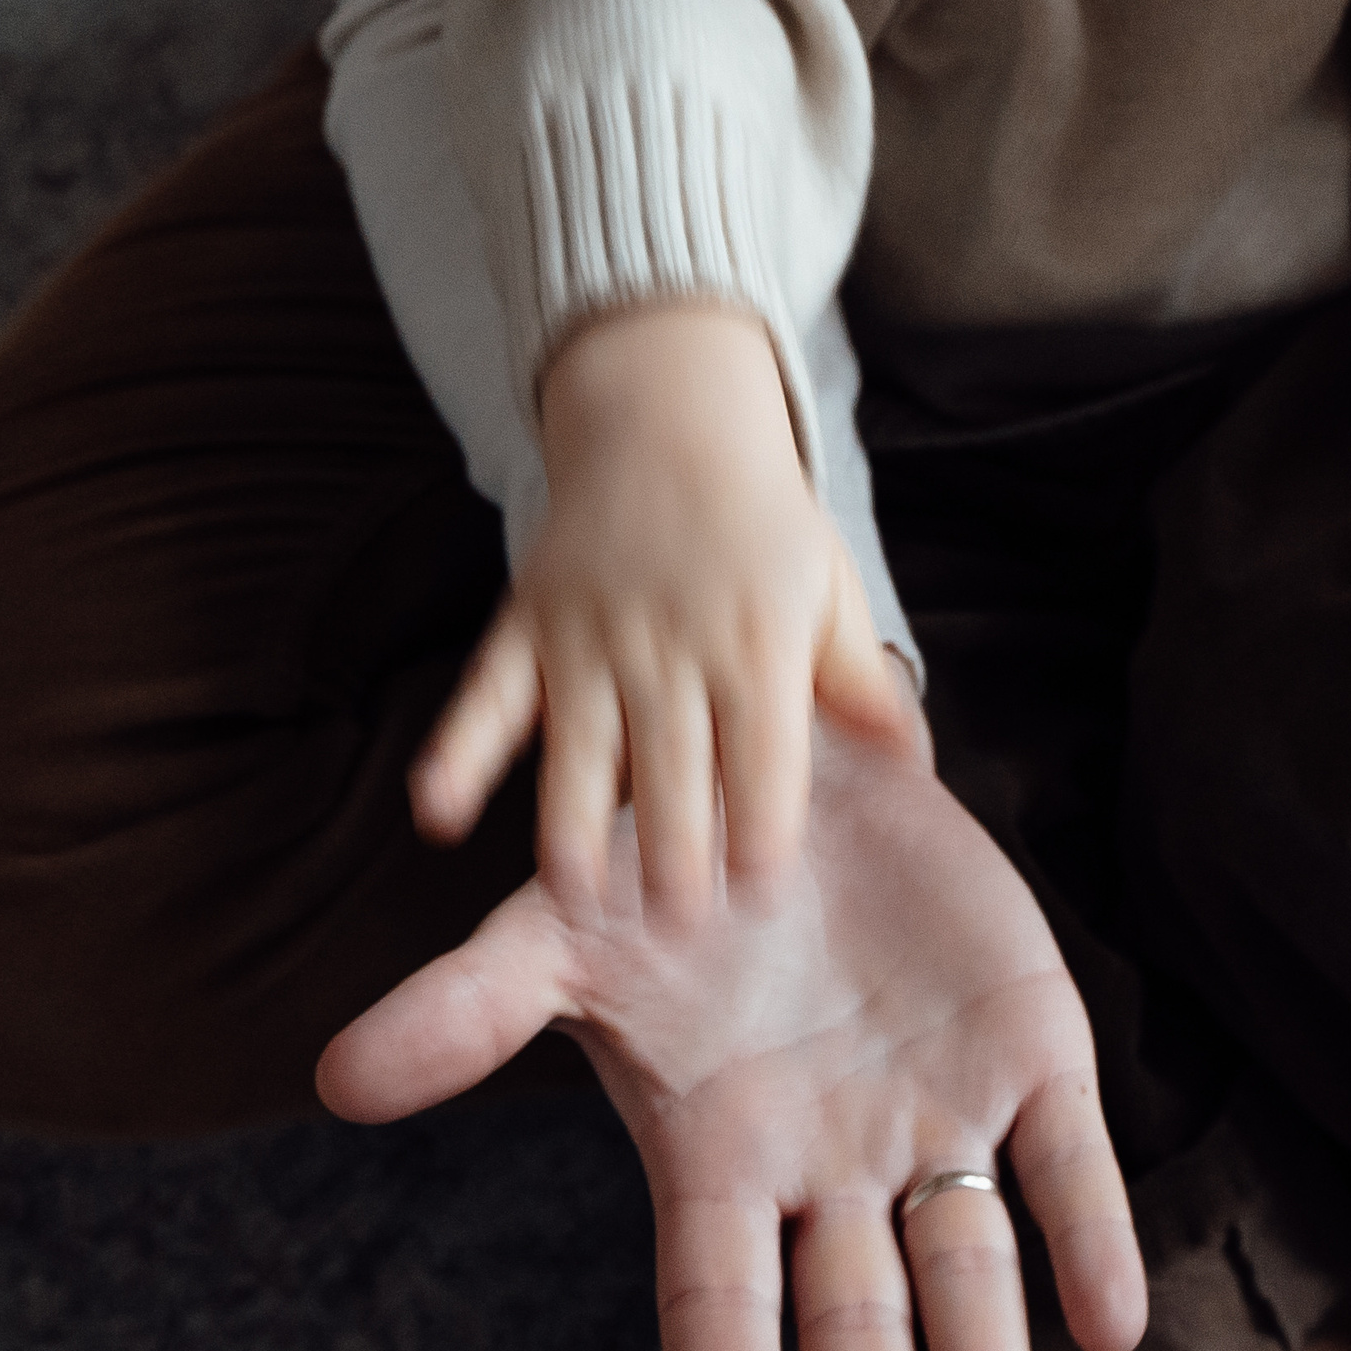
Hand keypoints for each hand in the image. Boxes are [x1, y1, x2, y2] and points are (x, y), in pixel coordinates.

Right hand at [320, 711, 1147, 1350]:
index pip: (723, 1306)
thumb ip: (471, 1003)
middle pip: (859, 1326)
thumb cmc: (671, 869)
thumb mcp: (564, 925)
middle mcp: (835, 1165)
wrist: (801, 761)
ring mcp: (939, 1113)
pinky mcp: (1033, 1051)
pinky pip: (1066, 1162)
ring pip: (970, 1270)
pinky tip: (1109, 1319)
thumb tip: (335, 1078)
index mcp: (722, 1157)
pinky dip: (1090, 1237)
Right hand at [412, 303, 910, 906]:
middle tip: (676, 928)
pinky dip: (457, 752)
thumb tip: (916, 758)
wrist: (670, 422)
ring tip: (574, 900)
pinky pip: (487, 696)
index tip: (761, 893)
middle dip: (674, 848)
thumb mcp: (829, 590)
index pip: (764, 754)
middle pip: (673, 765)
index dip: (763, 825)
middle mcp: (674, 647)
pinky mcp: (528, 625)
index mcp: (758, 645)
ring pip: (581, 746)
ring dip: (572, 826)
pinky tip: (434, 814)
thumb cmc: (763, 523)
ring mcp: (593, 637)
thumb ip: (860, 679)